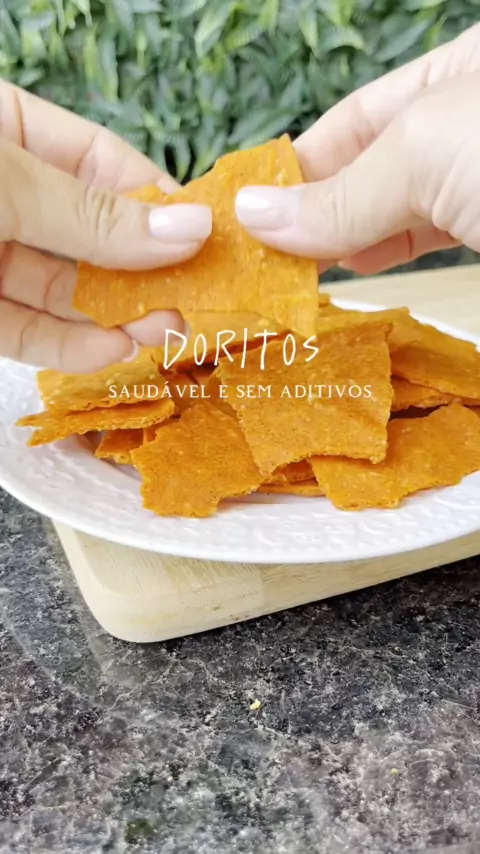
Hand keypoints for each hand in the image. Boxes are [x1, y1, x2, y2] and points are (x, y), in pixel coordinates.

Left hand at [0, 81, 210, 371]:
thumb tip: (191, 228)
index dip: (156, 200)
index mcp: (8, 134)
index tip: (206, 237)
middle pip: (90, 234)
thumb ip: (94, 215)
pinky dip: (66, 347)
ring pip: (61, 291)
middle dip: (143, 270)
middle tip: (195, 299)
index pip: (101, 162)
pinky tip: (109, 351)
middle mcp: (5, 197)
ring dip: (115, 316)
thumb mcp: (7, 183)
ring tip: (164, 332)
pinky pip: (24, 331)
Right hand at [235, 24, 479, 273]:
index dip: (296, 165)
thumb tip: (254, 213)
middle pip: (365, 169)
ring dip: (340, 243)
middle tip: (257, 252)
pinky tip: (351, 268)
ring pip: (391, 212)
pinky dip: (382, 256)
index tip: (248, 209)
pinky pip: (422, 242)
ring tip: (289, 270)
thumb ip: (342, 194)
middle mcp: (458, 126)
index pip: (351, 119)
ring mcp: (473, 183)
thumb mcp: (424, 155)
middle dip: (311, 211)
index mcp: (450, 75)